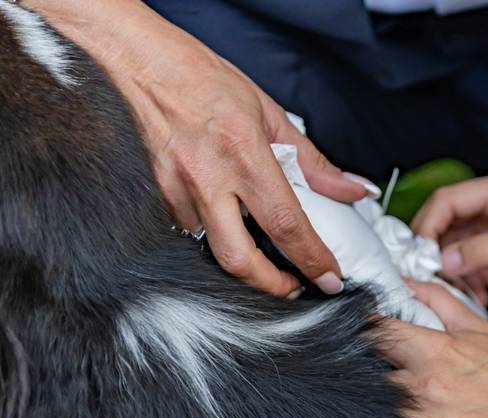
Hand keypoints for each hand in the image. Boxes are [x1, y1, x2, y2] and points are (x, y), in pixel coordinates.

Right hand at [33, 0, 370, 294]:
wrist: (137, 61)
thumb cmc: (199, 79)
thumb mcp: (269, 113)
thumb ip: (313, 161)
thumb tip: (350, 189)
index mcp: (244, 154)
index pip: (286, 223)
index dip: (312, 259)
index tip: (329, 277)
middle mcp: (206, 179)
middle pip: (239, 260)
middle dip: (271, 286)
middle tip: (293, 286)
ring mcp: (174, 192)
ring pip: (209, 249)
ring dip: (239, 258)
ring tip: (261, 252)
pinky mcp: (154, 198)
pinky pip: (187, 233)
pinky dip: (211, 236)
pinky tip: (225, 226)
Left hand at [383, 282, 487, 417]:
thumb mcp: (480, 328)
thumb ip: (437, 300)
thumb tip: (404, 281)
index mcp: (434, 350)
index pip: (372, 335)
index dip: (367, 337)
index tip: (373, 345)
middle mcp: (426, 387)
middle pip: (374, 378)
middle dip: (385, 378)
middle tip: (412, 383)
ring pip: (383, 414)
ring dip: (394, 410)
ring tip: (428, 410)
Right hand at [412, 171, 487, 306]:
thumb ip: (486, 251)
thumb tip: (444, 259)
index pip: (448, 201)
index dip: (426, 226)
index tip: (417, 257)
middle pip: (447, 225)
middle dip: (434, 252)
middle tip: (428, 278)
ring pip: (457, 249)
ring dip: (452, 272)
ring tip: (458, 292)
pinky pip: (474, 267)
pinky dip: (470, 283)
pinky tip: (478, 298)